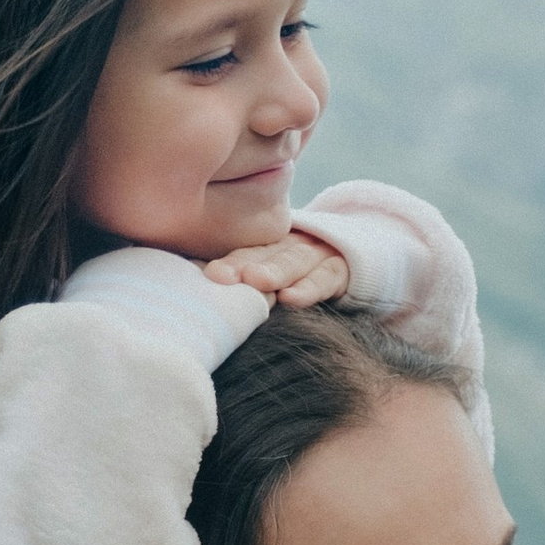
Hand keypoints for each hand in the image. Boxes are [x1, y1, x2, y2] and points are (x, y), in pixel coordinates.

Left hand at [200, 232, 350, 306]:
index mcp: (267, 247)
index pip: (242, 252)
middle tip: (218, 275)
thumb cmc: (301, 277)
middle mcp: (288, 246)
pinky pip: (324, 279)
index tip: (202, 275)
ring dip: (273, 272)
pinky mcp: (340, 271)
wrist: (353, 259)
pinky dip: (308, 289)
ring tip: (254, 282)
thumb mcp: (274, 270)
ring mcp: (316, 256)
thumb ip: (241, 280)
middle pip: (262, 254)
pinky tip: (291, 299)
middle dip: (240, 264)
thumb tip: (192, 292)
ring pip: (292, 261)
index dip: (222, 262)